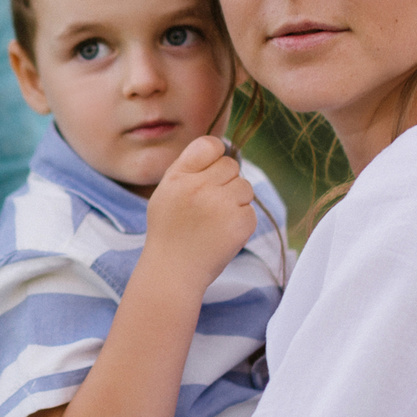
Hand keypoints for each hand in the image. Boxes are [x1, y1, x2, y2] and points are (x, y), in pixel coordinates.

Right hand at [144, 135, 256, 289]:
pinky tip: (222, 234)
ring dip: (236, 200)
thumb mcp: (166, 193)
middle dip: (225, 181)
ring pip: (245, 186)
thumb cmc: (170, 231)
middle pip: (231, 165)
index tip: (212, 170)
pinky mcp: (240, 223)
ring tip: (216, 220)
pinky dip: (241, 221)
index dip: (215, 155)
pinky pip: (251, 210)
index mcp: (179, 176)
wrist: (173, 271)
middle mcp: (200, 187)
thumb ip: (188, 169)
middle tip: (210, 204)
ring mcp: (222, 205)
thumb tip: (219, 149)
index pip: (210, 144)